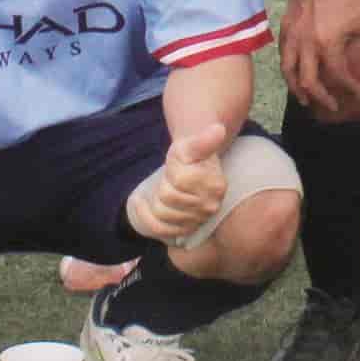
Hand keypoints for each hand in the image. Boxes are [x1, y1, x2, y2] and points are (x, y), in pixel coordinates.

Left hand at [126, 122, 230, 243]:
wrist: (190, 170)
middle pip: (167, 197)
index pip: (179, 180)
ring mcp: (198, 221)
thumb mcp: (191, 145)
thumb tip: (218, 129)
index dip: (172, 169)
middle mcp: (210, 207)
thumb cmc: (189, 156)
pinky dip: (144, 215)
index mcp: (216, 185)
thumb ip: (203, 140)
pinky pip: (159, 229)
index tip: (175, 164)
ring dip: (153, 199)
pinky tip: (141, 202)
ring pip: (161, 214)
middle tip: (166, 178)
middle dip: (162, 184)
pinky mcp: (185, 231)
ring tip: (158, 189)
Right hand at [280, 0, 359, 119]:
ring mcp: (293, 36)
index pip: (338, 76)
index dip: (349, 88)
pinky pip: (282, 54)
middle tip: (332, 106)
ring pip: (289, 71)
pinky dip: (288, 68)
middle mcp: (307, 45)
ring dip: (297, 89)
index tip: (358, 94)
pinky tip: (294, 72)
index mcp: (328, 44)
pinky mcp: (285, 27)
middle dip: (321, 98)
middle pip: (309, 82)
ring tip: (305, 100)